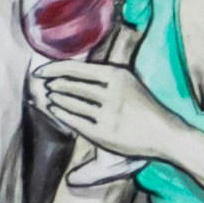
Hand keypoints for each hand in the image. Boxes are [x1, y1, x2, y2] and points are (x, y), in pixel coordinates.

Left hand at [28, 53, 172, 165]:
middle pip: (71, 86)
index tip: (39, 72)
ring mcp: (107, 114)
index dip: (53, 69)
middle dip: (55, 85)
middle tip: (46, 85)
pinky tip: (55, 110)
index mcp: (117, 74)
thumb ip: (102, 76)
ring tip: (50, 97)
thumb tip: (68, 72)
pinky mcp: (104, 133)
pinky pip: (75, 121)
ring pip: (71, 103)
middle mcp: (111, 93)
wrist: (164, 132)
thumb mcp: (127, 80)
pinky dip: (61, 114)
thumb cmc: (142, 105)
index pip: (76, 68)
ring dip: (56, 100)